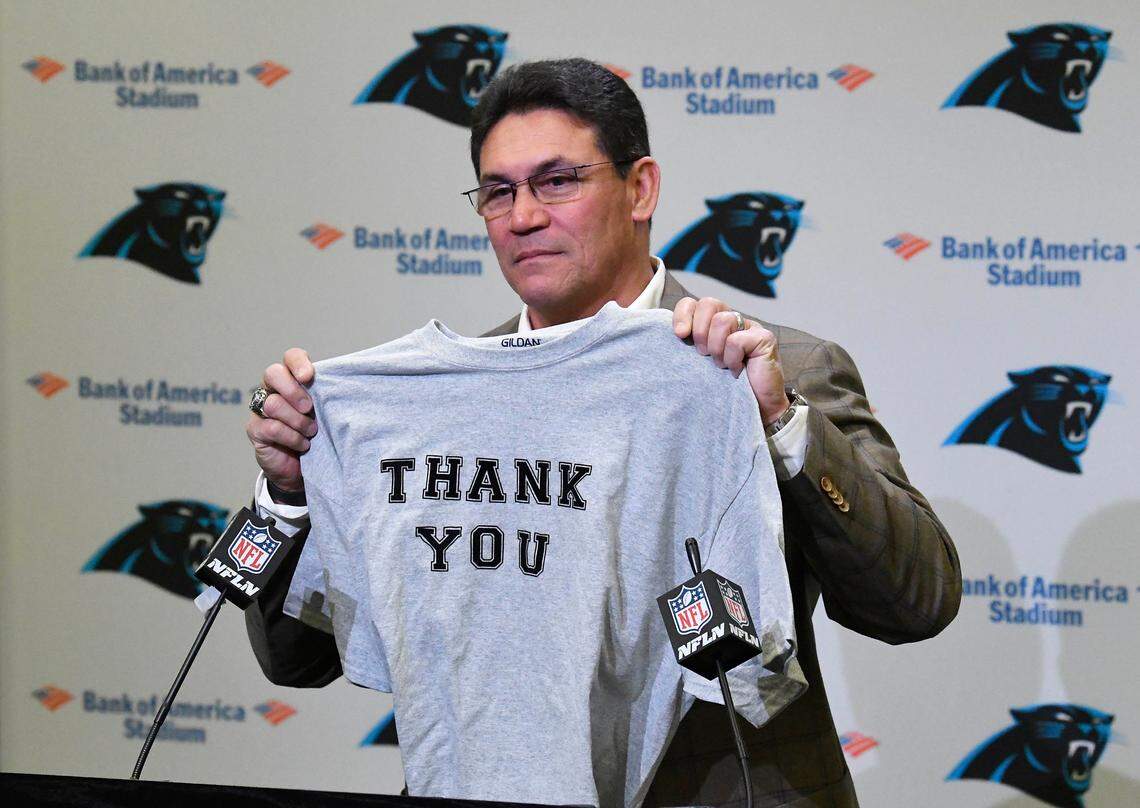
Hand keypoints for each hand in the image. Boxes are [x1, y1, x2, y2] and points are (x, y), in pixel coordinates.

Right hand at [245, 348, 316, 492]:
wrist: (301, 468)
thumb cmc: (317, 434)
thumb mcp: (326, 414)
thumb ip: (328, 398)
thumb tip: (343, 387)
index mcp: (293, 379)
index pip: (291, 357)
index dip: (298, 362)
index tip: (309, 376)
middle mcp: (273, 389)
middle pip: (273, 373)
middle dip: (293, 391)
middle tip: (309, 408)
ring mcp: (260, 409)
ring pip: (274, 403)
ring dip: (298, 420)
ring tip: (311, 432)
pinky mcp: (255, 429)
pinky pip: (272, 427)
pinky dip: (292, 437)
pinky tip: (302, 444)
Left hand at [673, 297, 790, 425]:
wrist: (756, 409)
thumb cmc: (725, 388)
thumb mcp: (699, 365)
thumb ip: (688, 347)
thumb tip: (674, 334)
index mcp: (713, 324)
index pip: (693, 303)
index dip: (683, 314)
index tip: (680, 335)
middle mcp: (733, 321)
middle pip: (708, 303)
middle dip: (700, 331)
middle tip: (703, 355)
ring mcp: (750, 327)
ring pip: (722, 320)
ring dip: (717, 348)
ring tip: (721, 365)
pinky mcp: (765, 338)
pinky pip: (737, 340)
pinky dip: (732, 358)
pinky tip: (737, 370)